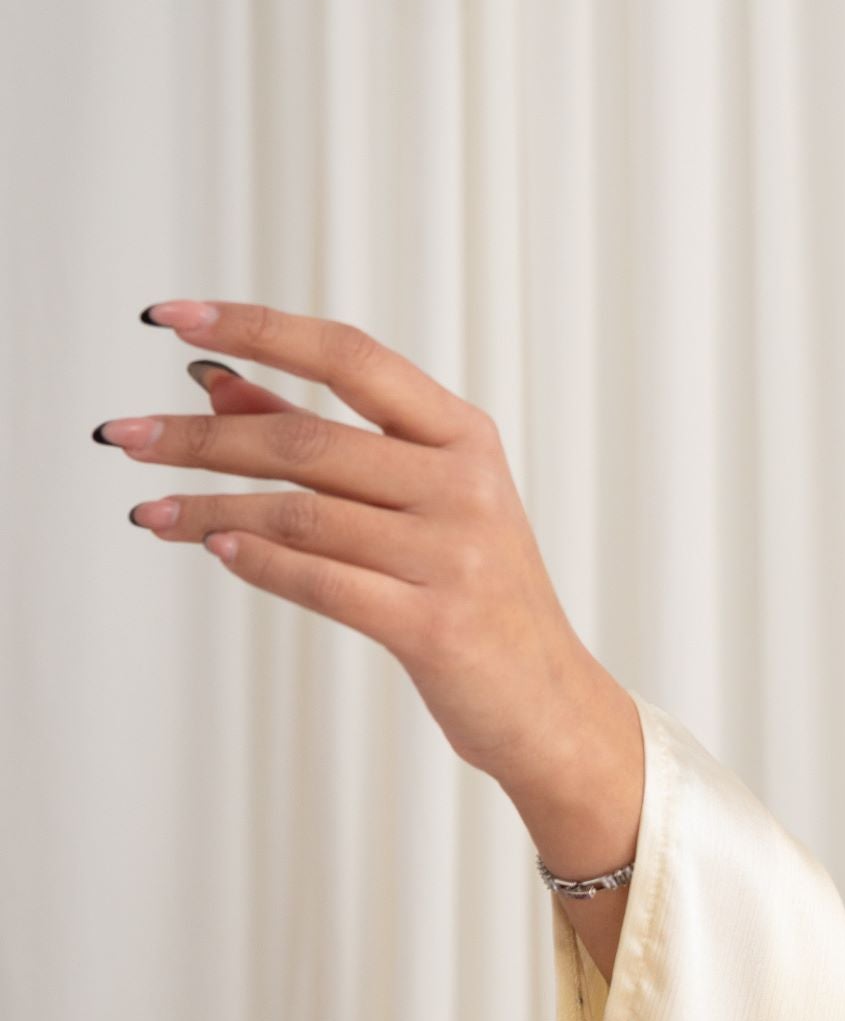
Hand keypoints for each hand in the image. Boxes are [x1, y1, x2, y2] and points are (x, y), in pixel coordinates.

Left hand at [103, 299, 610, 796]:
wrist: (548, 702)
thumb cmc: (472, 594)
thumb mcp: (413, 504)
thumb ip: (320, 440)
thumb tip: (216, 383)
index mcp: (462, 437)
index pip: (349, 357)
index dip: (257, 329)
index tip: (173, 318)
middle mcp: (464, 486)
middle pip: (309, 442)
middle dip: (199, 437)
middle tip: (120, 435)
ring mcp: (454, 555)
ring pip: (303, 514)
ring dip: (208, 509)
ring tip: (146, 513)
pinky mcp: (436, 626)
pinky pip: (325, 582)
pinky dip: (260, 562)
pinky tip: (211, 548)